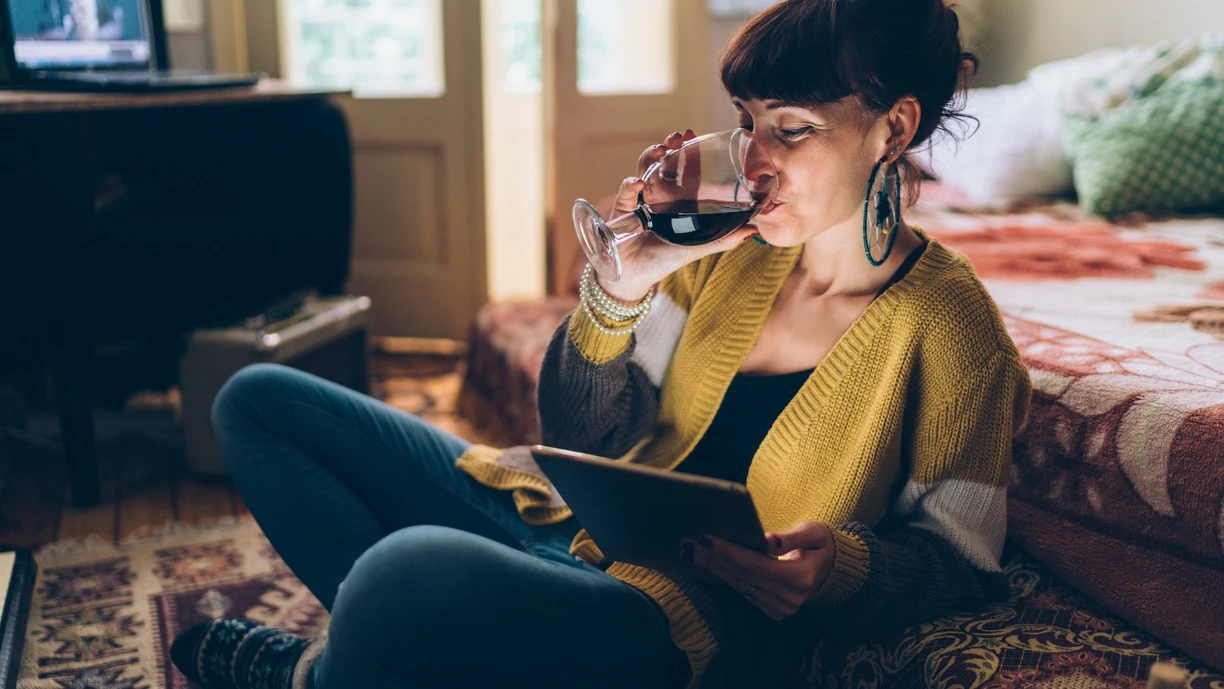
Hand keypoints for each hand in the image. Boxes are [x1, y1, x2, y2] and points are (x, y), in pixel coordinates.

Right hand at [599, 128, 758, 302]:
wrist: (635, 277)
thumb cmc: (663, 259)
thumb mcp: (696, 247)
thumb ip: (723, 239)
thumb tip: (754, 230)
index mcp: (673, 199)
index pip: (680, 169)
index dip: (685, 152)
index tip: (692, 136)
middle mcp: (655, 196)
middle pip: (660, 164)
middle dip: (667, 148)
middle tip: (676, 138)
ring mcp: (638, 201)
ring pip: (642, 171)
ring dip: (649, 159)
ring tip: (659, 151)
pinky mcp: (621, 211)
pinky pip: (625, 194)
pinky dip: (630, 186)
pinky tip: (638, 182)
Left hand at [681, 522, 835, 620]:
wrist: (832, 567)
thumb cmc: (821, 543)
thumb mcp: (813, 532)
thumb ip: (790, 537)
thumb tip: (765, 540)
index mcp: (800, 578)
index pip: (757, 565)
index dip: (730, 552)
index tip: (707, 538)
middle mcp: (790, 599)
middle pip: (744, 576)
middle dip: (715, 558)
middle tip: (689, 543)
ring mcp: (782, 608)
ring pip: (740, 585)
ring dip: (715, 568)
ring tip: (692, 551)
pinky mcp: (774, 610)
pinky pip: (744, 591)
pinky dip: (726, 576)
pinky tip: (709, 563)